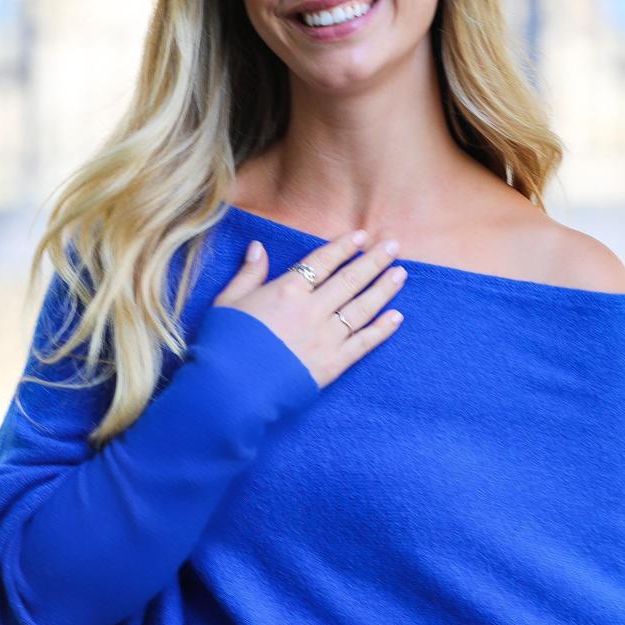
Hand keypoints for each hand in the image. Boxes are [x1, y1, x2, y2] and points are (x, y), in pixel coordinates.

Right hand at [210, 229, 406, 388]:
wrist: (231, 389)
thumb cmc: (224, 344)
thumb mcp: (228, 302)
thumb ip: (248, 274)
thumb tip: (258, 247)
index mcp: (286, 290)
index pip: (323, 261)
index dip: (344, 247)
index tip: (361, 236)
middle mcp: (312, 309)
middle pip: (350, 279)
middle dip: (373, 261)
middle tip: (393, 246)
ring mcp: (325, 337)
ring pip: (362, 307)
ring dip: (383, 288)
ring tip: (400, 273)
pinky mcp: (332, 364)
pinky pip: (363, 342)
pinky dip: (382, 329)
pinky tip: (397, 318)